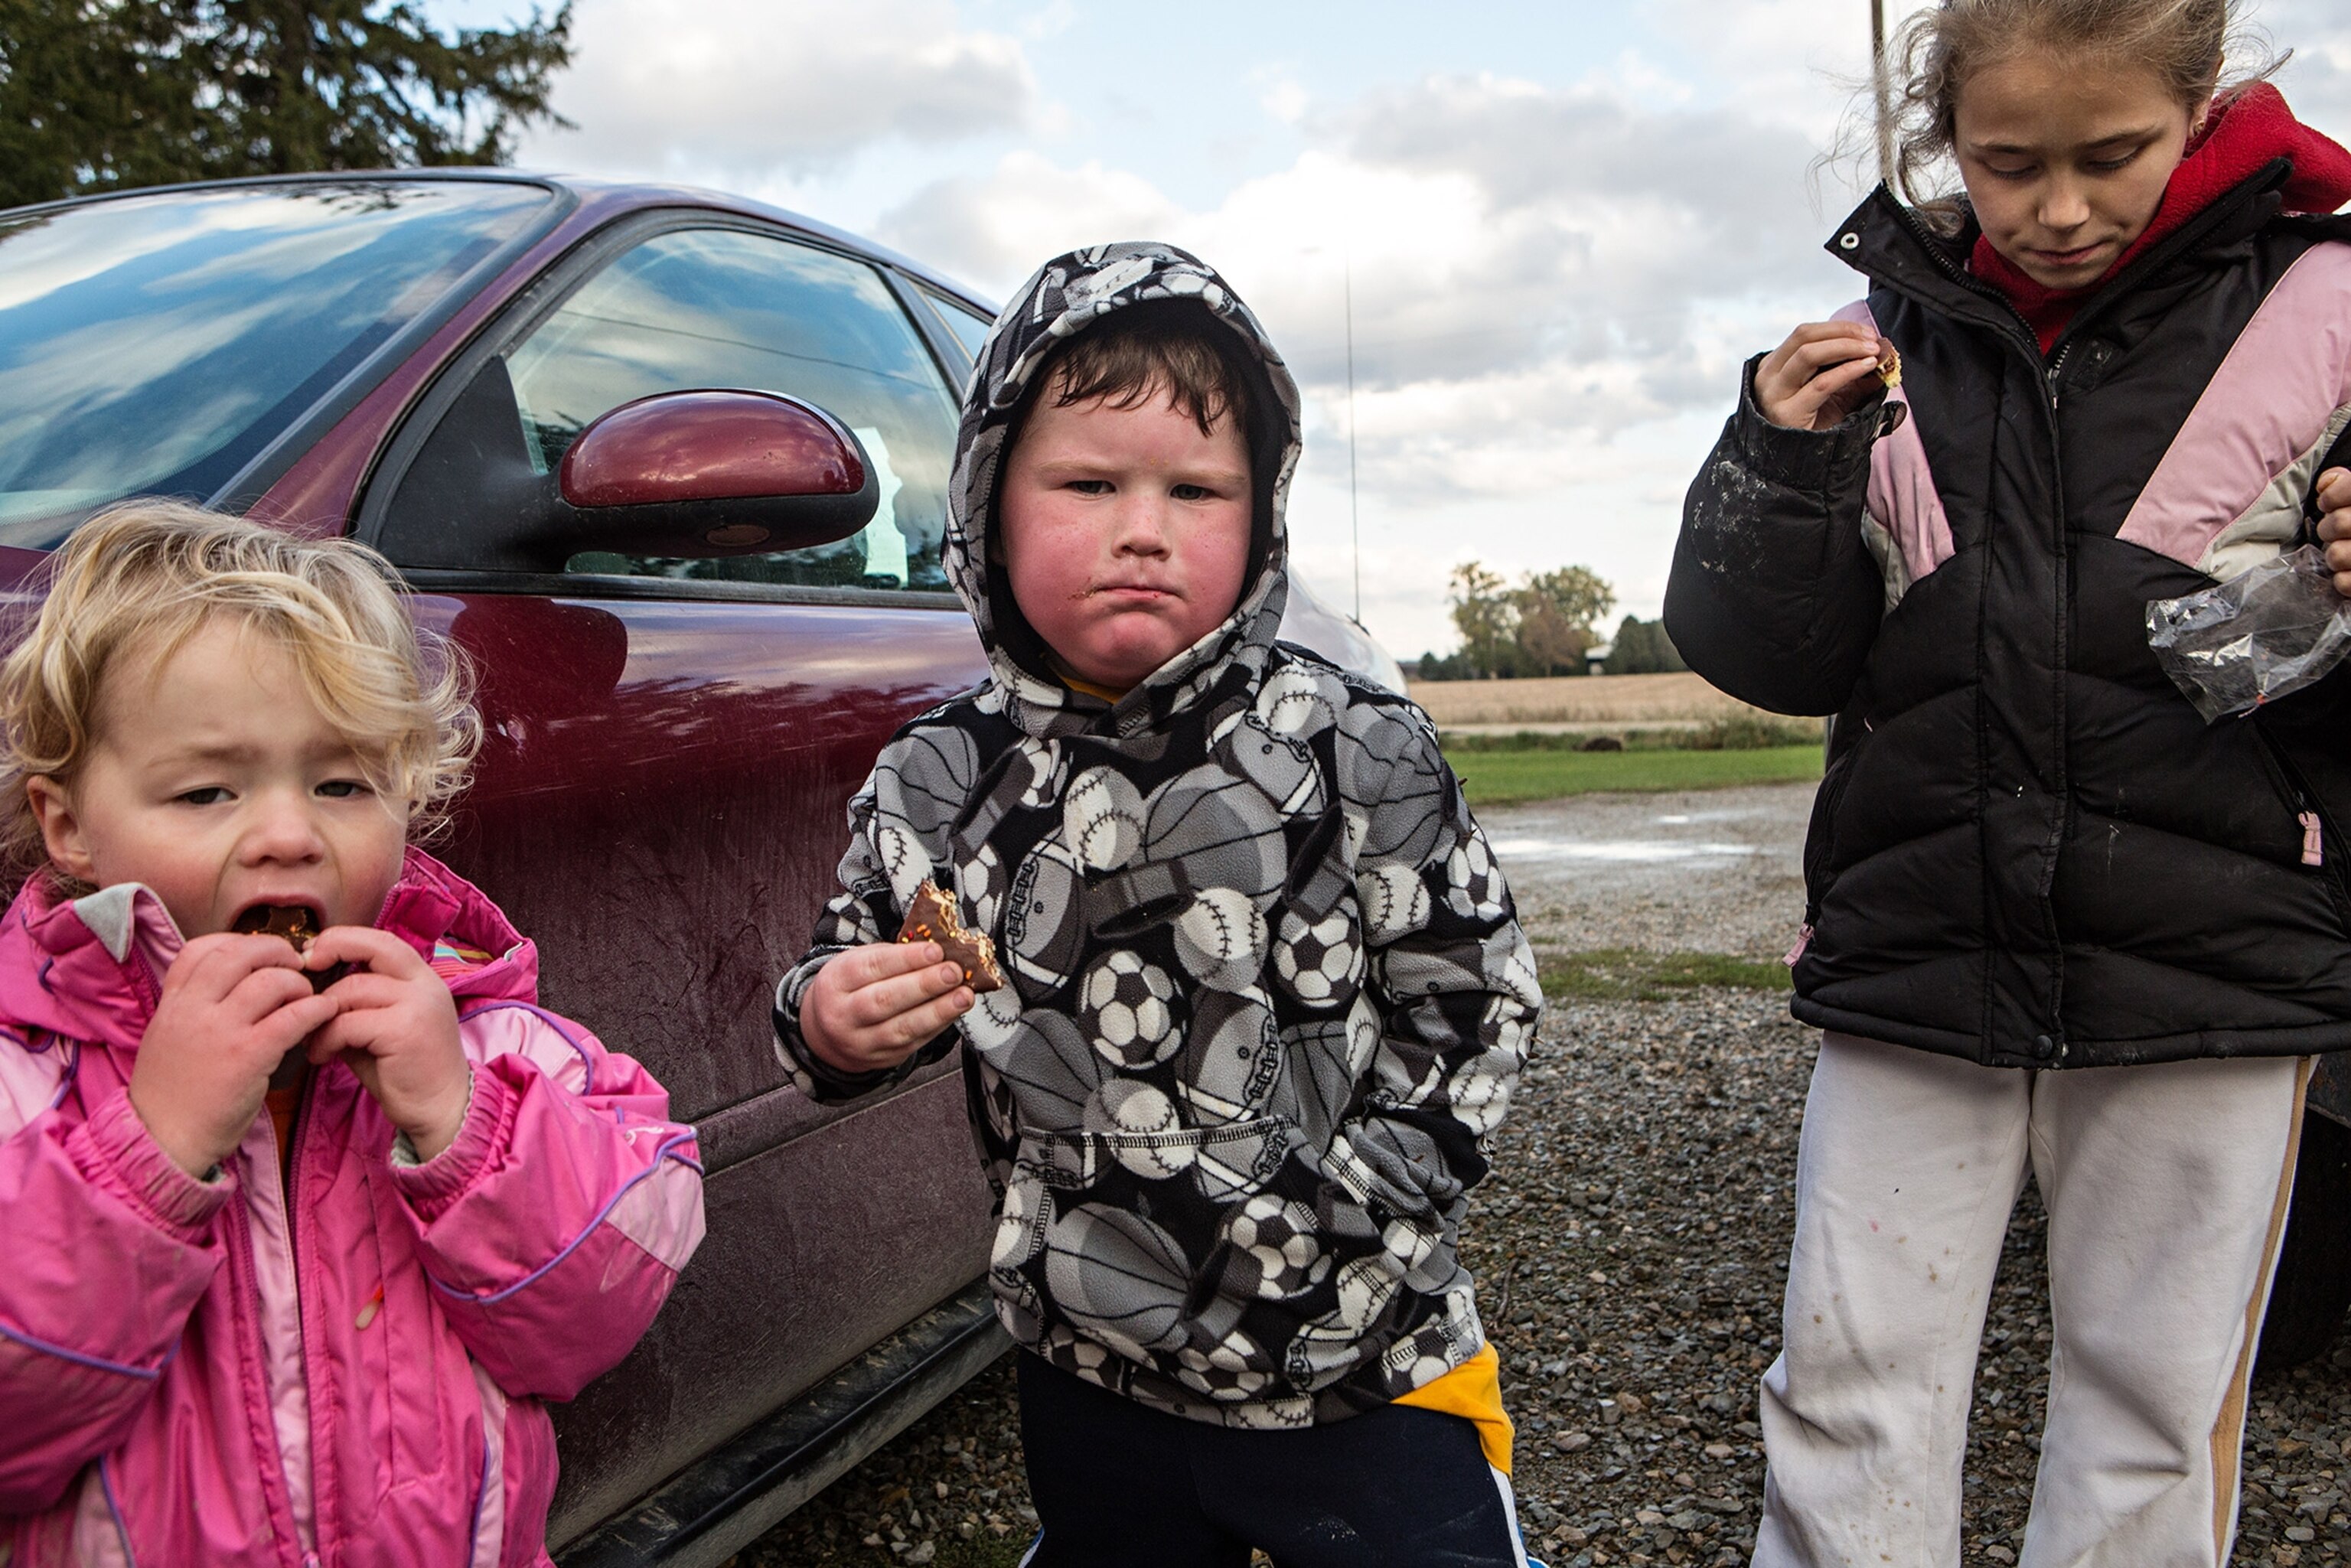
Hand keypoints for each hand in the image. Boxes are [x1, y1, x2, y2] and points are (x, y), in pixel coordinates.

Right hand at [133, 934, 342, 1176]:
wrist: (163, 1143)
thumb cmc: (175, 1096)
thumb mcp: (167, 1040)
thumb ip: (193, 1010)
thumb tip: (235, 986)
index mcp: (171, 1005)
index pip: (199, 949)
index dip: (236, 943)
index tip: (259, 954)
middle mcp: (192, 1010)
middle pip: (239, 953)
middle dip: (275, 950)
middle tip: (295, 965)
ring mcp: (219, 1031)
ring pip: (271, 980)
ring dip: (299, 983)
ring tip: (307, 999)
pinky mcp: (248, 1056)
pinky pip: (293, 1017)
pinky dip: (316, 1009)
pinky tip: (324, 1015)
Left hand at [302, 926, 470, 1161]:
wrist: (441, 1111)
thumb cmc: (405, 1073)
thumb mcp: (381, 1029)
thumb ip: (357, 1005)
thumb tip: (311, 990)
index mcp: (423, 980)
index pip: (382, 940)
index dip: (344, 939)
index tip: (312, 954)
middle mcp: (426, 985)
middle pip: (373, 947)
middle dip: (332, 950)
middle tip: (302, 972)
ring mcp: (419, 1005)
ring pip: (351, 990)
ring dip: (320, 1015)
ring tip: (312, 1041)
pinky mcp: (404, 1030)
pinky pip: (347, 1022)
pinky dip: (326, 1039)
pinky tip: (322, 1057)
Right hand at [801, 941, 972, 1075]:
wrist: (827, 1033)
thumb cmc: (852, 988)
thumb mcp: (860, 963)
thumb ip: (894, 956)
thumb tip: (938, 951)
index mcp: (836, 982)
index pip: (870, 968)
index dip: (905, 959)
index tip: (935, 950)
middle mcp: (843, 1014)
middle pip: (884, 1000)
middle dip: (924, 985)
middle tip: (954, 972)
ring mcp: (862, 1041)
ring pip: (901, 1028)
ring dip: (938, 1011)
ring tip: (963, 996)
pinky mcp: (882, 1059)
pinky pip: (914, 1043)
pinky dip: (938, 1026)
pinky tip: (954, 1011)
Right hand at [1755, 322, 1889, 430]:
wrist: (1797, 469)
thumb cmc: (1814, 428)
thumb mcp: (1832, 394)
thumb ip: (1850, 372)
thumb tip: (1881, 353)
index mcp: (1774, 366)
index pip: (1805, 333)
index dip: (1839, 328)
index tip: (1867, 333)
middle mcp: (1768, 376)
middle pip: (1805, 336)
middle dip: (1844, 333)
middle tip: (1872, 339)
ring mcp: (1773, 394)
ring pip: (1809, 354)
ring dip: (1847, 347)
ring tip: (1872, 352)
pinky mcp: (1787, 412)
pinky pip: (1821, 383)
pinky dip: (1848, 370)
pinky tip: (1867, 367)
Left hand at [2316, 467, 2350, 596]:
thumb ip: (2346, 483)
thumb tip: (2327, 482)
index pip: (2348, 489)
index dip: (2331, 497)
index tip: (2329, 504)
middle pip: (2338, 523)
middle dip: (2329, 528)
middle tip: (2338, 531)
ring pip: (2336, 555)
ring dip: (2335, 555)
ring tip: (2347, 551)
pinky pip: (2343, 582)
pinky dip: (2342, 579)